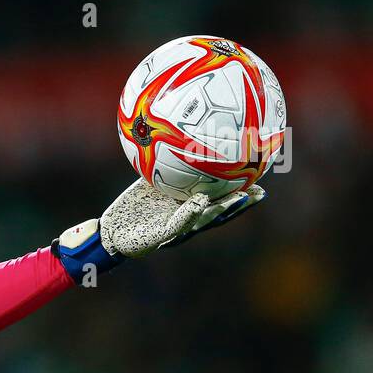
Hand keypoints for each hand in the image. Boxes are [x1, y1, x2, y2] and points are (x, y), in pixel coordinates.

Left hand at [53, 178, 264, 282]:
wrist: (111, 233)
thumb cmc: (133, 208)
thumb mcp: (151, 184)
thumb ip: (166, 167)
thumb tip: (175, 135)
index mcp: (188, 209)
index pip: (220, 201)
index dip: (241, 193)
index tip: (260, 180)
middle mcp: (187, 222)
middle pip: (219, 214)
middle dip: (240, 204)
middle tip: (260, 191)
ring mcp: (175, 231)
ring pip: (204, 221)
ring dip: (223, 210)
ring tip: (240, 198)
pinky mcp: (158, 237)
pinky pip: (176, 224)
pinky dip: (189, 214)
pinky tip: (201, 202)